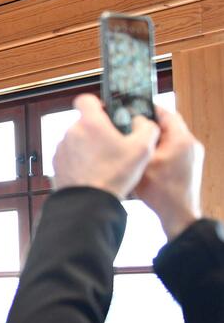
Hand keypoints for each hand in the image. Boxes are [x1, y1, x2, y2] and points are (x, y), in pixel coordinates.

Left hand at [52, 94, 158, 198]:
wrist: (89, 202)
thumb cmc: (114, 175)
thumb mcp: (142, 149)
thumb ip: (146, 128)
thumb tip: (142, 121)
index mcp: (90, 123)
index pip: (86, 99)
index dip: (97, 103)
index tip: (106, 113)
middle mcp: (71, 132)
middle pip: (84, 122)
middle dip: (97, 130)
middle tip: (113, 144)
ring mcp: (61, 148)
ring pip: (76, 140)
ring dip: (88, 146)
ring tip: (104, 162)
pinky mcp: (56, 163)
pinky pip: (70, 155)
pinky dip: (79, 160)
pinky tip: (93, 171)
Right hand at [134, 103, 203, 239]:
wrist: (178, 214)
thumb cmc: (161, 191)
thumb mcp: (143, 162)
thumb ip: (138, 140)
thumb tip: (133, 125)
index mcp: (181, 139)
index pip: (166, 113)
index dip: (149, 108)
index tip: (134, 107)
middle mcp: (191, 144)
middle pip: (168, 125)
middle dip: (149, 125)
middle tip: (130, 126)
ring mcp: (192, 155)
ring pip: (170, 137)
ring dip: (154, 138)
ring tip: (136, 143)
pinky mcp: (190, 164)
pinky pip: (174, 149)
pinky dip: (160, 149)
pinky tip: (146, 157)